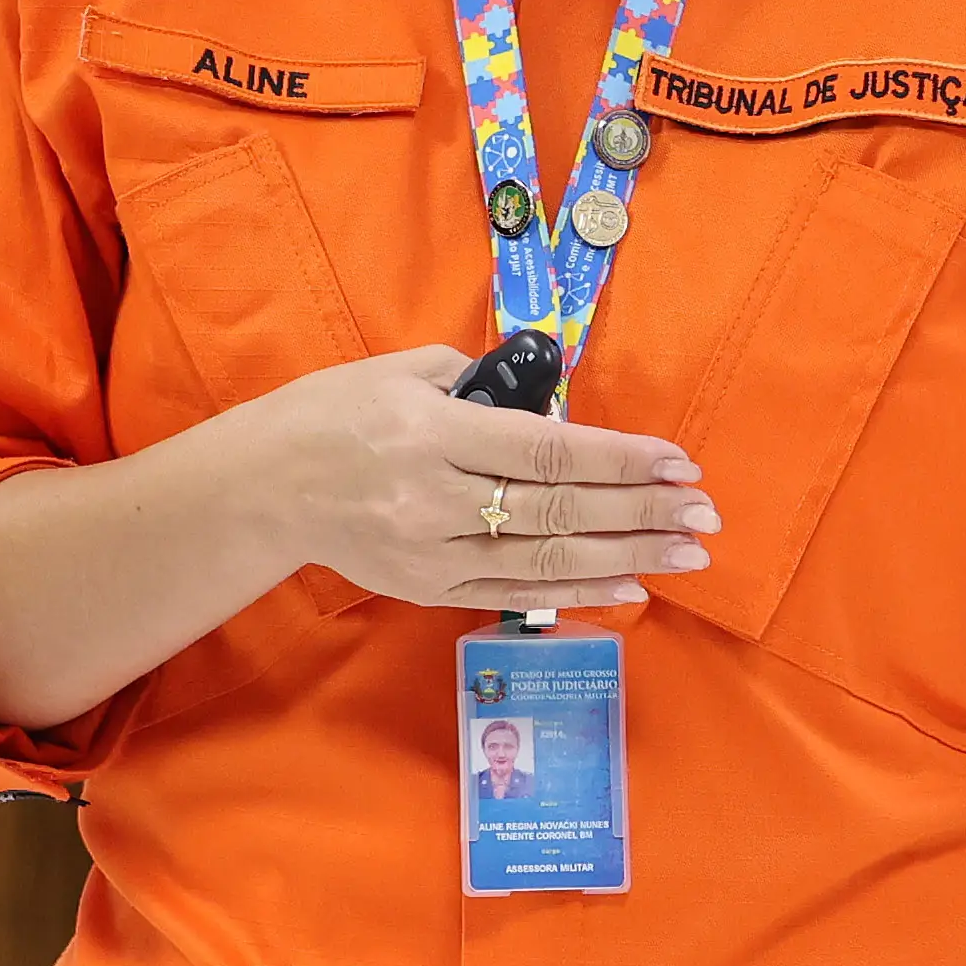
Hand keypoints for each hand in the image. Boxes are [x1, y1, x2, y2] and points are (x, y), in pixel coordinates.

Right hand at [224, 345, 716, 614]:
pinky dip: (579, 590)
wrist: (260, 486)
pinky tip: (632, 584)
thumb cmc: (331, 415)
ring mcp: (432, 553)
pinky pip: (517, 593)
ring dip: (629, 557)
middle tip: (705, 514)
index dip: (620, 460)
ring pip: (547, 559)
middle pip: (559, 510)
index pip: (546, 451)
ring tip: (689, 552)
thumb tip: (552, 405)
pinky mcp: (429, 589)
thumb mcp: (399, 372)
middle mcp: (434, 499)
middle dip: (642, 512)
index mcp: (431, 434)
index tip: (679, 462)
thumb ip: (480, 384)